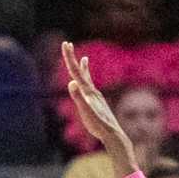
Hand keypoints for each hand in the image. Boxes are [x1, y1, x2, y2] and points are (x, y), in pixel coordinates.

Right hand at [61, 41, 136, 168]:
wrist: (113, 134)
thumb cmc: (98, 125)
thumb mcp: (86, 112)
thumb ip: (78, 97)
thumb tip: (71, 82)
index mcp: (88, 91)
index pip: (76, 71)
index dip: (69, 57)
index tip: (65, 44)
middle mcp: (92, 91)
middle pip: (81, 71)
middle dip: (73, 58)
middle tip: (67, 44)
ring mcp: (96, 97)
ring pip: (88, 79)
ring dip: (84, 68)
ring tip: (85, 58)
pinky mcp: (97, 103)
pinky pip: (91, 88)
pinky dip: (88, 82)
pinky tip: (89, 85)